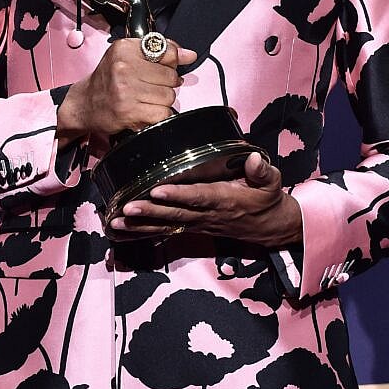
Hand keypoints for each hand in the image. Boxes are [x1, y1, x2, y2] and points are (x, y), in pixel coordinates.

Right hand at [56, 38, 196, 141]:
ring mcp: (126, 90)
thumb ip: (160, 51)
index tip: (169, 66)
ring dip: (162, 100)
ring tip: (146, 98)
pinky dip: (158, 114)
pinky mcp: (129, 111)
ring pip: (169, 96)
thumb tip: (189, 54)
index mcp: (124, 49)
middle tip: (151, 86)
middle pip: (171, 76)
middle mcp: (123, 67)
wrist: (84, 104)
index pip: (167, 51)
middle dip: (166, 84)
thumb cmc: (108, 79)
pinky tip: (146, 110)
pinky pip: (162, 113)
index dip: (173, 61)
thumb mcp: (127, 55)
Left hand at [110, 151, 302, 247]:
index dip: (177, 194)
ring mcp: (199, 224)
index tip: (156, 189)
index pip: (197, 196)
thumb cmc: (267, 199)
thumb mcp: (272, 182)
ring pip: (167, 225)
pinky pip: (167, 230)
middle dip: (150, 211)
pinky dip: (145, 231)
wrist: (270, 226)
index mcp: (225, 199)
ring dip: (141, 225)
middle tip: (127, 208)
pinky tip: (124, 230)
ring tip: (116, 222)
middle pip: (175, 214)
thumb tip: (253, 157)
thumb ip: (262, 171)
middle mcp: (208, 215)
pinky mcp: (193, 227)